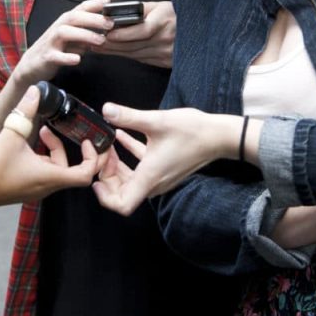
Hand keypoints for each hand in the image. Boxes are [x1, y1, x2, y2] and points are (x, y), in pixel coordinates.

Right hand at [0, 87, 102, 212]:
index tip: (85, 141)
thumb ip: (25, 111)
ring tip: (38, 132)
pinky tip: (26, 144)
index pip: (86, 174)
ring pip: (55, 171)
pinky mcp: (24, 189)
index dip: (92, 158)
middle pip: (70, 170)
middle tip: (52, 130)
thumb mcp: (10, 134)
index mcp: (49, 178)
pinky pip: (42, 174)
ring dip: (52, 151)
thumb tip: (35, 91)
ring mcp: (34, 191)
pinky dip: (41, 159)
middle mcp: (46, 188)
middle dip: (65, 147)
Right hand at [11, 0, 111, 85]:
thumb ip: (87, 32)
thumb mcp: (72, 38)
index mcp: (66, 22)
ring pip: (65, 32)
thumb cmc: (56, 48)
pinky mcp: (47, 57)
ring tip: (100, 41)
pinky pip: (56, 56)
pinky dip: (67, 57)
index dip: (94, 4)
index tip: (108, 2)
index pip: (80, 8)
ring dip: (84, 35)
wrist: (32, 64)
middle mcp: (58, 28)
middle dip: (92, 19)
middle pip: (74, 17)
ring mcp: (51, 42)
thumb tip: (107, 30)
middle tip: (110, 24)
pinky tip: (78, 59)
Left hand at [92, 103, 232, 215]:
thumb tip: (106, 109)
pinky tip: (121, 136)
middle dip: (108, 176)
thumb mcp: (157, 121)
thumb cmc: (192, 131)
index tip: (97, 179)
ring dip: (118, 167)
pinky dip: (130, 157)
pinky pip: (142, 168)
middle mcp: (154, 183)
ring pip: (131, 181)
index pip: (123, 206)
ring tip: (109, 146)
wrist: (219, 136)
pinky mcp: (165, 168)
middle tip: (103, 154)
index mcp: (149, 177)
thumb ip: (129, 116)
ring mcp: (160, 177)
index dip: (105, 197)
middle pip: (123, 193)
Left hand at [95, 1, 174, 67]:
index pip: (142, 31)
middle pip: (135, 46)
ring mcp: (167, 53)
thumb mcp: (160, 6)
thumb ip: (140, 9)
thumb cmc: (176, 13)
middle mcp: (166, 39)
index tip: (107, 35)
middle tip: (94, 43)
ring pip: (136, 54)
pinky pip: (143, 60)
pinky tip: (116, 53)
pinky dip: (128, 56)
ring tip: (99, 48)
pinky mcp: (166, 62)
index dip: (123, 35)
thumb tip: (116, 13)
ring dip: (116, 52)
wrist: (197, 29)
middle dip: (112, 45)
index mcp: (164, 21)